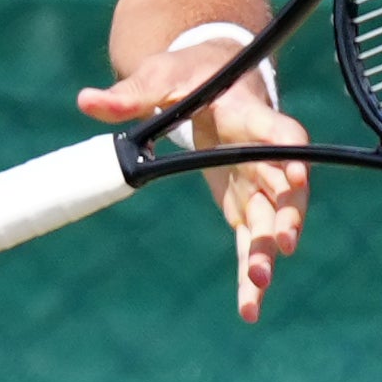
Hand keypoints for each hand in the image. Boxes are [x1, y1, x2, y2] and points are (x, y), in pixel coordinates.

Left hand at [79, 36, 310, 324]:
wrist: (210, 77)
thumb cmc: (187, 73)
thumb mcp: (158, 76)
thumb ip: (129, 94)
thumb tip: (86, 101)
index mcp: (247, 115)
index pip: (280, 132)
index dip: (290, 152)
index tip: (295, 174)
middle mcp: (262, 152)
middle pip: (284, 187)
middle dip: (286, 217)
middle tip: (281, 244)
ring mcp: (257, 182)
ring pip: (271, 222)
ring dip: (267, 254)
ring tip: (258, 287)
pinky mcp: (243, 205)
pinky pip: (251, 241)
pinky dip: (248, 272)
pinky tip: (249, 308)